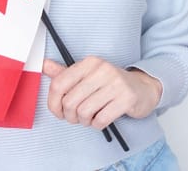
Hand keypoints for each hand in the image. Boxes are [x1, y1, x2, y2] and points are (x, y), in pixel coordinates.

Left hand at [42, 56, 162, 129]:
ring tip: (90, 117)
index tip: (58, 111)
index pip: (58, 84)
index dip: (53, 103)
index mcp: (90, 63)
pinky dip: (97, 124)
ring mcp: (116, 83)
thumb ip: (66, 73)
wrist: (143, 88)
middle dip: (70, 116)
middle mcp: (102, 69)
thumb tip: (44, 65)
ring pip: (84, 112)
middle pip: (70, 101)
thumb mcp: (88, 75)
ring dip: (84, 121)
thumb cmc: (111, 84)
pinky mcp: (127, 98)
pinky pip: (101, 119)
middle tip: (77, 117)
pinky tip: (101, 119)